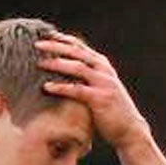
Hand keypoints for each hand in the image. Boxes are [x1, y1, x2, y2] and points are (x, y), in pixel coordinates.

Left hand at [35, 32, 150, 150]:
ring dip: (57, 63)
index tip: (44, 35)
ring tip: (39, 62)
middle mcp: (103, 70)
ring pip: (77, 67)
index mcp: (102, 65)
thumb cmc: (109, 111)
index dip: (62, 39)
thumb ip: (85, 79)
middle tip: (36, 43)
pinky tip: (46, 87)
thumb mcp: (98, 89)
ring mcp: (103, 83)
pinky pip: (77, 89)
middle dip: (56, 46)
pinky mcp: (100, 98)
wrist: (129, 129)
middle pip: (77, 51)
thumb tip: (61, 75)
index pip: (80, 46)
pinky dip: (61, 87)